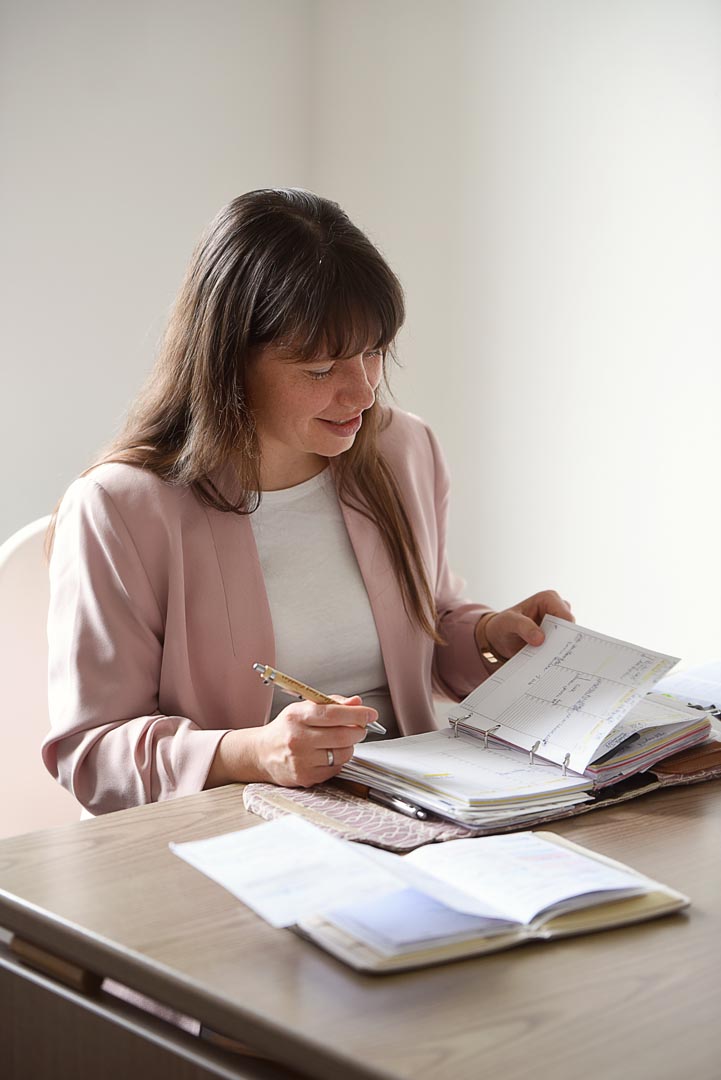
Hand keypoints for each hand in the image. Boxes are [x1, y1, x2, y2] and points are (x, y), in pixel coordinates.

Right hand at [250, 695, 375, 786]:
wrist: (261, 753)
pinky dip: (338, 760)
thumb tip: (357, 703)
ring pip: (342, 753)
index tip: (371, 714)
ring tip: (340, 741)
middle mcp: (297, 738)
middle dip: (359, 730)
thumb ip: (332, 703)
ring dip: (349, 746)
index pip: (333, 714)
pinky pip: (335, 768)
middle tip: (360, 727)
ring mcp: (301, 760)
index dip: (357, 714)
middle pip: (342, 735)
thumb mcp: (303, 708)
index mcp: (297, 716)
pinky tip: (328, 754)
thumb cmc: (285, 729)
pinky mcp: (305, 776)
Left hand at [475, 590, 574, 661]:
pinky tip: (550, 663)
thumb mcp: (508, 623)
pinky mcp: (556, 639)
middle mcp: (556, 609)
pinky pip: (563, 648)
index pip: (565, 615)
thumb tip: (540, 639)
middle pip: (570, 628)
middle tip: (557, 657)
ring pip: (569, 640)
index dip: (566, 631)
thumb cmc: (503, 625)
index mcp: (548, 599)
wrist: (498, 638)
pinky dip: (557, 655)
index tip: (561, 645)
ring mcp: (557, 625)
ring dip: (561, 650)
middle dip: (565, 642)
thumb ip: (523, 627)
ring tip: (551, 661)